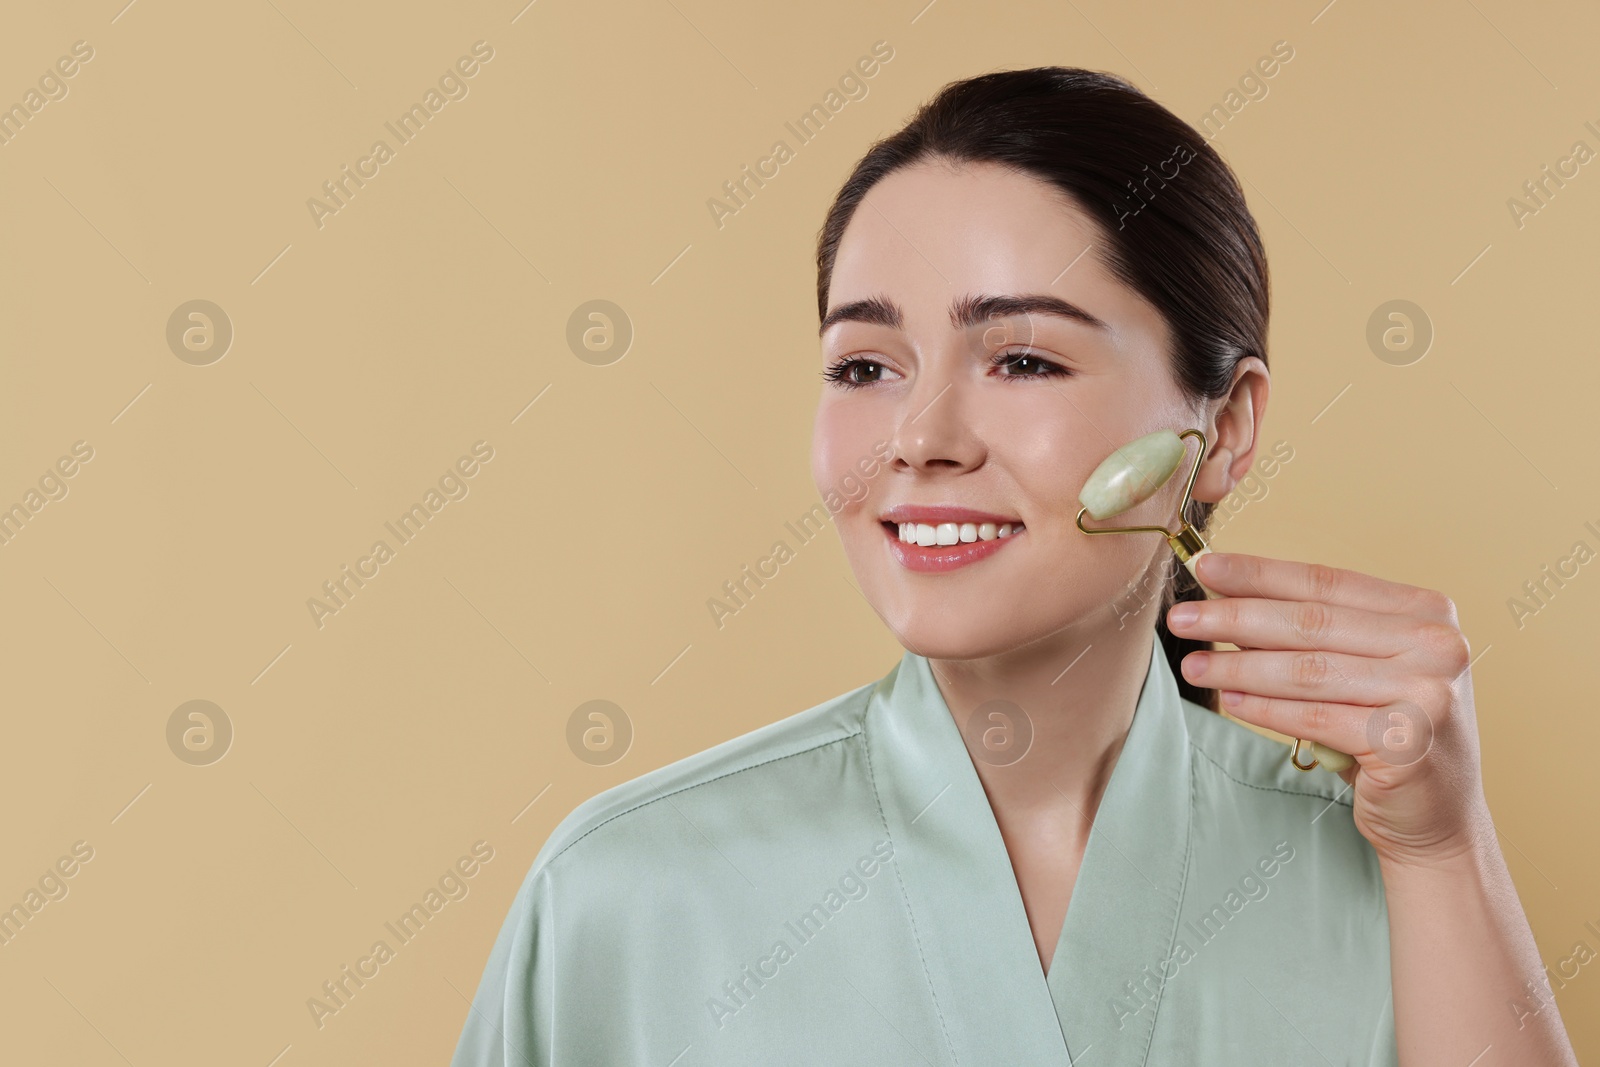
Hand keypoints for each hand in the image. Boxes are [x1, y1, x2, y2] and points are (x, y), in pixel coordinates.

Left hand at [1166, 551, 1493, 867]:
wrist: (1439, 816)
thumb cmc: (1390, 732)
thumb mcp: (1367, 668)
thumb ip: (1319, 633)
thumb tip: (1229, 598)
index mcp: (1426, 612)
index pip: (1326, 582)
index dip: (1260, 573)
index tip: (1205, 566)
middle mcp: (1437, 645)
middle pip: (1310, 622)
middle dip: (1236, 617)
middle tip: (1183, 618)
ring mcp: (1427, 693)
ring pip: (1307, 670)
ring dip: (1240, 665)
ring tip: (1195, 665)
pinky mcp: (1405, 742)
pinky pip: (1314, 717)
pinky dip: (1264, 707)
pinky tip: (1230, 699)